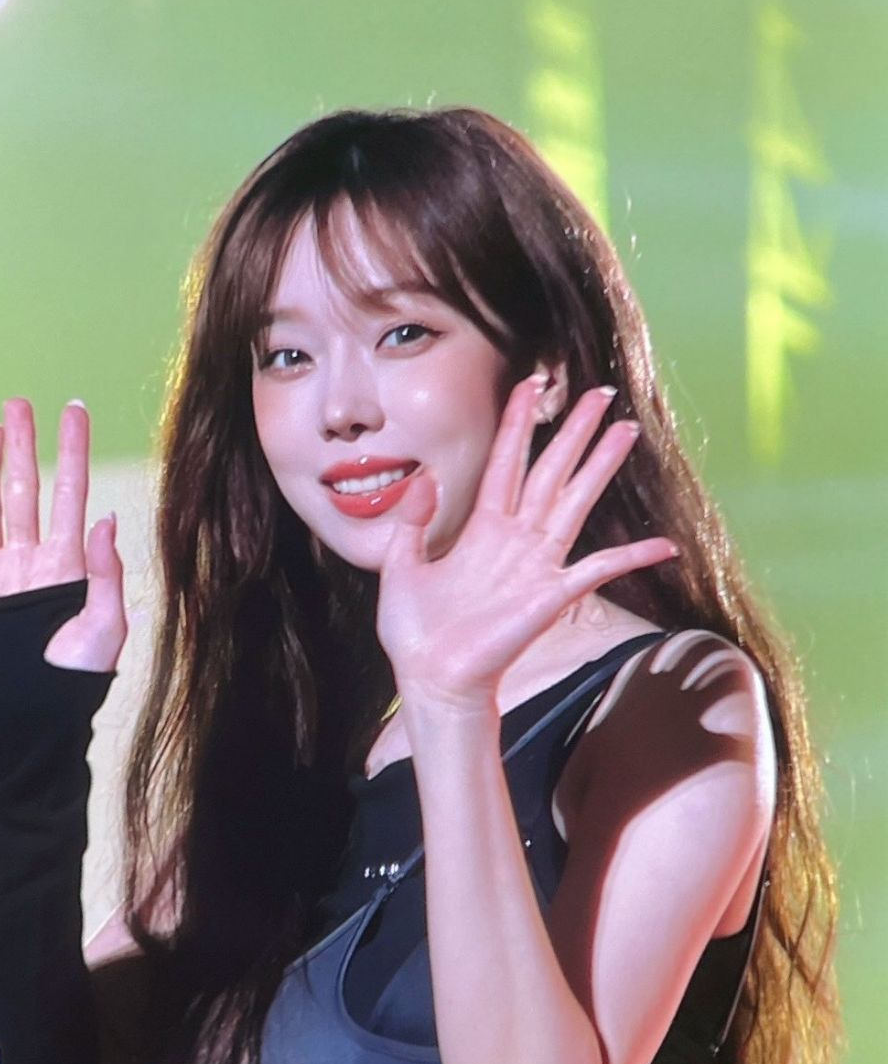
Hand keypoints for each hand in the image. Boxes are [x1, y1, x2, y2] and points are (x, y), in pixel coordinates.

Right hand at [0, 398, 126, 672]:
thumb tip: (105, 518)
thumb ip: (106, 572)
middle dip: (22, 445)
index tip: (74, 411)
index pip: (71, 493)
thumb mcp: (106, 627)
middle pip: (24, 490)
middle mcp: (30, 563)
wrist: (33, 724)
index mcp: (68, 564)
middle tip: (19, 402)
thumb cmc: (77, 681)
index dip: (73, 451)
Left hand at [375, 376, 678, 708]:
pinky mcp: (551, 594)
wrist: (432, 680)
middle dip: (575, 431)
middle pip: (551, 471)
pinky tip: (664, 546)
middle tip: (599, 394)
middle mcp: (515, 539)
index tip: (533, 383)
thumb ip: (412, 521)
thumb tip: (424, 477)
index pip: (506, 463)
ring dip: (600, 466)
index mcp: (480, 529)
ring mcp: (537, 565)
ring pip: (575, 501)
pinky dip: (633, 557)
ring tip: (627, 430)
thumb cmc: (415, 633)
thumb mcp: (401, 567)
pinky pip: (599, 569)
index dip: (519, 424)